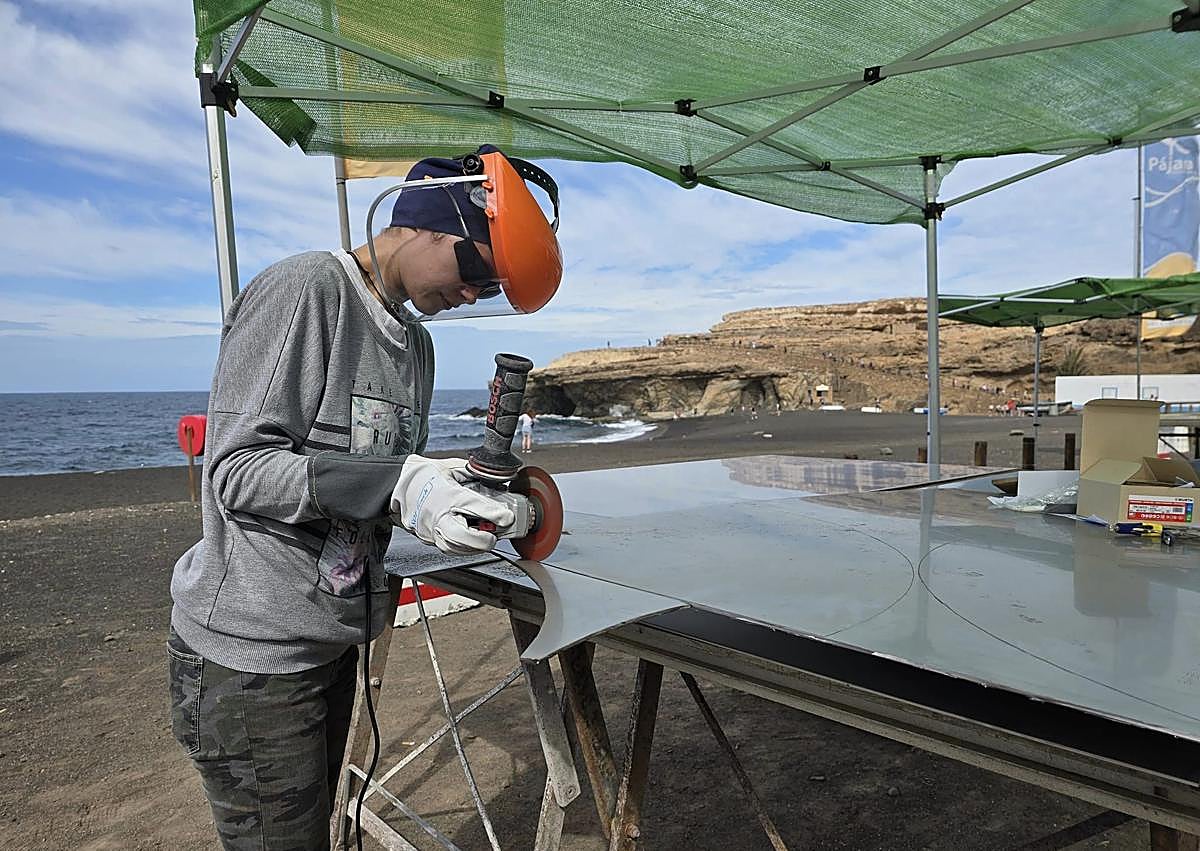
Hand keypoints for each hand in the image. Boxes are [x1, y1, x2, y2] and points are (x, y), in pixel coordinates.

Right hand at [390, 456, 514, 554]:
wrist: (397, 486)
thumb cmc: (423, 475)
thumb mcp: (452, 467)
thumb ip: (475, 474)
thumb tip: (496, 480)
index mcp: (446, 494)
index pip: (473, 506)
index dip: (495, 514)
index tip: (508, 517)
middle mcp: (438, 515)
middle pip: (463, 537)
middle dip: (484, 539)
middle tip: (495, 534)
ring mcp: (431, 530)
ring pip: (456, 548)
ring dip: (475, 545)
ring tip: (486, 536)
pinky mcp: (428, 538)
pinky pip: (450, 549)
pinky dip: (464, 547)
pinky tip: (472, 540)